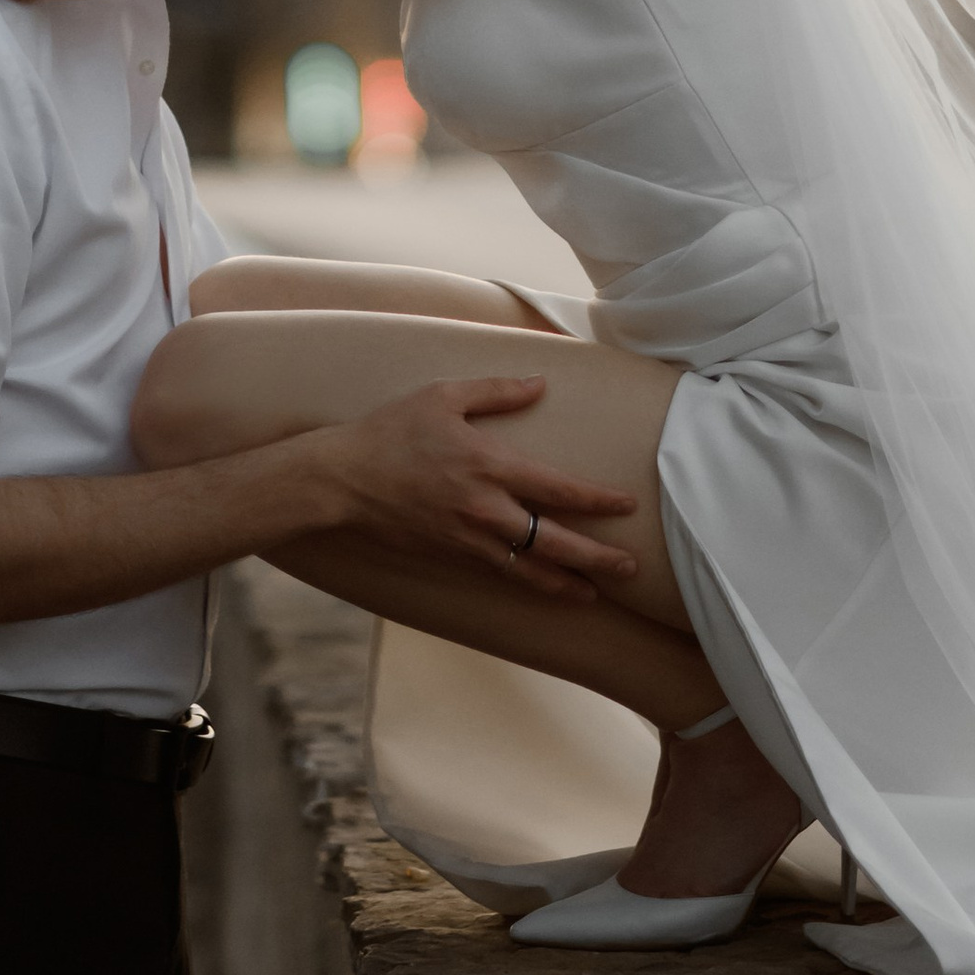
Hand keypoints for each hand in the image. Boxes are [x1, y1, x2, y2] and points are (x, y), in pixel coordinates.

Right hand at [314, 375, 639, 601]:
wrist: (343, 479)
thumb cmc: (392, 430)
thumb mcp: (444, 396)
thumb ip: (497, 391)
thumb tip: (540, 382)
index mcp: (489, 465)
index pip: (558, 488)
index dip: (597, 499)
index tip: (627, 504)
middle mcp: (485, 508)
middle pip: (554, 541)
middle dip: (597, 556)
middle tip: (631, 566)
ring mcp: (468, 538)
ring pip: (530, 569)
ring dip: (568, 581)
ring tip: (597, 592)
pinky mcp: (451, 554)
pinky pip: (501, 574)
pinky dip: (529, 584)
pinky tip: (546, 588)